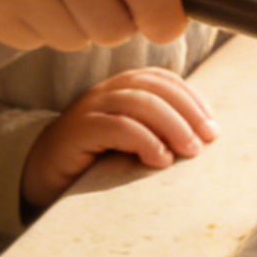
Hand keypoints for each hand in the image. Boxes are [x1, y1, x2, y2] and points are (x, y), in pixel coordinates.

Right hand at [20, 65, 216, 213]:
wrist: (44, 176)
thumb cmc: (96, 160)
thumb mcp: (134, 142)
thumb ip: (161, 132)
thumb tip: (203, 138)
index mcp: (124, 87)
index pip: (165, 80)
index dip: (193, 100)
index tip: (212, 128)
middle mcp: (108, 90)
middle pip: (156, 88)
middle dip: (188, 112)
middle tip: (206, 141)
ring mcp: (92, 107)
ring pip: (139, 103)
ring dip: (172, 125)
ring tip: (189, 151)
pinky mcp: (78, 130)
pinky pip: (117, 126)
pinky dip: (144, 140)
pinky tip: (159, 159)